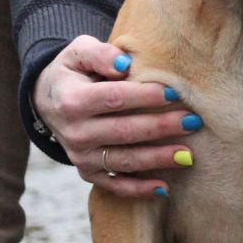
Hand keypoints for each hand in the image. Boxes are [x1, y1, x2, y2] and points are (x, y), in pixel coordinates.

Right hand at [33, 35, 201, 197]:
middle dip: (160, 128)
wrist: (49, 100)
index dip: (144, 97)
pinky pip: (114, 185)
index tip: (174, 93)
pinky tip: (164, 188)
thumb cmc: (75, 71)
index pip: (114, 99)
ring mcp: (81, 156)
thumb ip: (101, 54)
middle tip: (192, 122)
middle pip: (124, 132)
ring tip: (187, 156)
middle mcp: (75, 133)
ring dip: (157, 159)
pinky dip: (138, 190)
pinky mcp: (88, 172)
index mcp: (72, 101)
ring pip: (124, 161)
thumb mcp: (79, 52)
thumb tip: (125, 64)